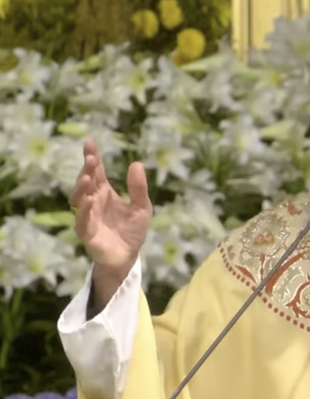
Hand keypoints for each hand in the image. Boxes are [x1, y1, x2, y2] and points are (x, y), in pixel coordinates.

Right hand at [70, 138, 151, 278]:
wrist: (127, 256)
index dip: (92, 156)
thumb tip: (136, 163)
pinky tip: (89, 201)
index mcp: (105, 192)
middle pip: (86, 181)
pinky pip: (81, 221)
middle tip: (92, 159)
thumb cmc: (132, 230)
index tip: (89, 142)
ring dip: (81, 187)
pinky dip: (84, 211)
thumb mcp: (142, 207)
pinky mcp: (86, 232)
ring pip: (78, 199)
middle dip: (87, 169)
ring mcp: (87, 216)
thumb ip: (138, 188)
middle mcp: (93, 201)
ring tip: (88, 178)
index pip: (97, 171)